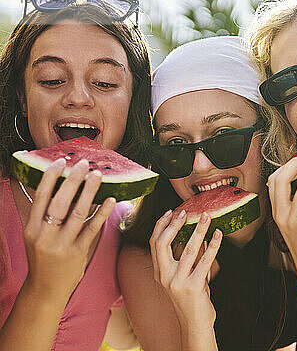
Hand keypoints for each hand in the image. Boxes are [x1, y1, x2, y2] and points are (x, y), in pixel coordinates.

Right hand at [23, 158, 115, 298]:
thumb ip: (41, 213)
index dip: (51, 177)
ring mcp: (63, 244)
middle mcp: (46, 235)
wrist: (46, 289)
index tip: (61, 161)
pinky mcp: (79, 252)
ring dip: (90, 191)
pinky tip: (111, 199)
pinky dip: (102, 212)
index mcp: (32, 228)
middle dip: (73, 180)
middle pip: (61, 202)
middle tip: (84, 164)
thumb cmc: (42, 257)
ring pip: (79, 212)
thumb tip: (50, 184)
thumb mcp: (34, 235)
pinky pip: (93, 228)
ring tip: (98, 175)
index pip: (41, 197)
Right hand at [150, 210, 221, 331]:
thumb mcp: (187, 276)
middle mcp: (165, 276)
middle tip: (186, 211)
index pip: (154, 243)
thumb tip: (200, 236)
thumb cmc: (192, 298)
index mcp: (159, 272)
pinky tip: (218, 234)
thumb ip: (190, 259)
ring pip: (188, 249)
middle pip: (162, 243)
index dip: (162, 225)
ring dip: (199, 230)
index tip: (172, 212)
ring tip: (207, 217)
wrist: (195, 324)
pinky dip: (213, 245)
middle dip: (174, 224)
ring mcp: (178, 282)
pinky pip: (205, 261)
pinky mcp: (194, 287)